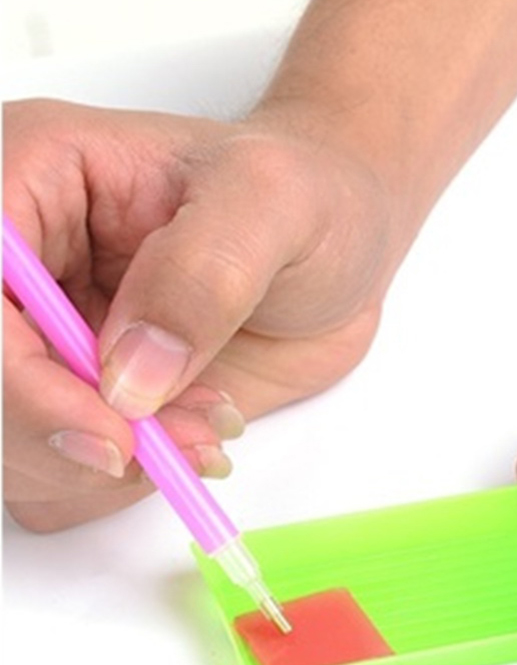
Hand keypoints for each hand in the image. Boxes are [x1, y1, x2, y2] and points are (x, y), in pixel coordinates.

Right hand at [3, 98, 402, 531]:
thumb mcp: (272, 203)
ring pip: (9, 446)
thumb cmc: (305, 200)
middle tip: (170, 443)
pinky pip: (61, 478)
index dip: (14, 374)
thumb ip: (202, 276)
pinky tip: (196, 438)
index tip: (107, 428)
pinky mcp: (83, 401)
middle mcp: (21, 274)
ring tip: (205, 427)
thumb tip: (128, 376)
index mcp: (33, 182)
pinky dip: (127, 482)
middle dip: (64, 436)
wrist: (336, 252)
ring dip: (105, 467)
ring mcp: (47, 343)